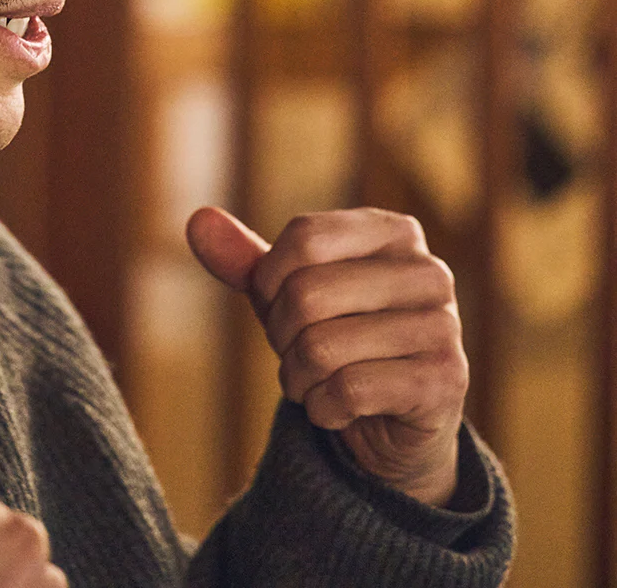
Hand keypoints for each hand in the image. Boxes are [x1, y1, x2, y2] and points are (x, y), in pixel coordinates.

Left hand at [187, 205, 466, 506]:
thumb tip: (198, 220)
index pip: (304, 236)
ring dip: (300, 377)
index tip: (276, 305)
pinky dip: (324, 408)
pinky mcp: (446, 381)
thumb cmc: (337, 339)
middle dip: (281, 336)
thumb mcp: (285, 296)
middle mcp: (428, 271)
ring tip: (319, 380)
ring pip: (322, 346)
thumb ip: (244, 260)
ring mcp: (444, 325)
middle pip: (307, 292)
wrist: (391, 425)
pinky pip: (349, 390)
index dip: (269, 280)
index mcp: (393, 231)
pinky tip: (340, 409)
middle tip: (298, 353)